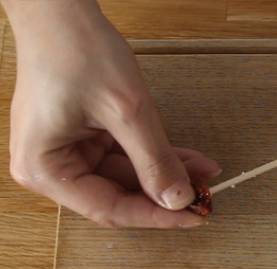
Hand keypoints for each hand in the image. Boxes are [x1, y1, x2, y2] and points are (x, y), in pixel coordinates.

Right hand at [3, 0, 219, 227]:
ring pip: (129, 178)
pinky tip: (190, 159)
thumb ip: (155, 160)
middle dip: (166, 192)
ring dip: (168, 174)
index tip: (194, 215)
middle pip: (119, 196)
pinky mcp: (85, 139)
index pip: (109, 209)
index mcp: (45, 170)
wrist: (59, 10)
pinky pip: (126, 157)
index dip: (156, 216)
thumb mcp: (127, 111)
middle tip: (206, 194)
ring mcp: (69, 153)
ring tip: (205, 172)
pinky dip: (157, 157)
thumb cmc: (77, 50)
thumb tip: (179, 200)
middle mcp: (52, 169)